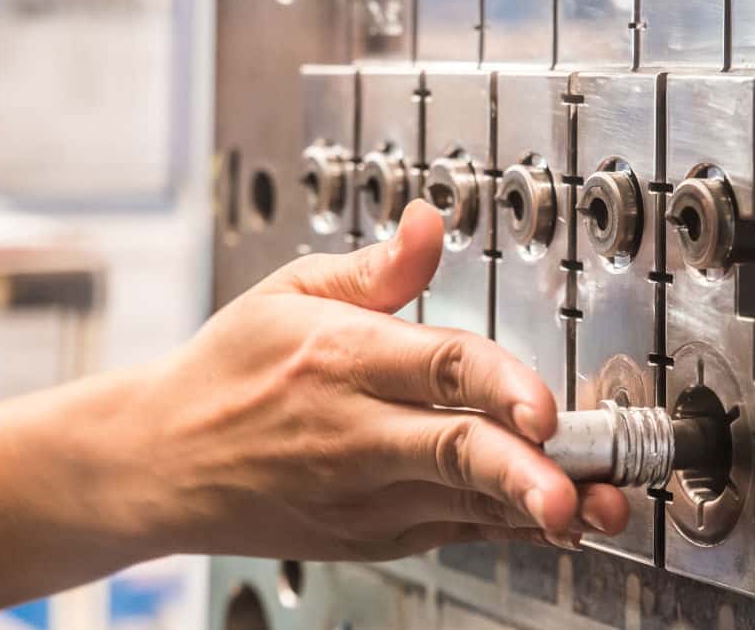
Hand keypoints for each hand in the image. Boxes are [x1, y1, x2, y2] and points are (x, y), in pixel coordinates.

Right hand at [139, 200, 628, 559]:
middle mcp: (354, 431)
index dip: (499, 383)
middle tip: (582, 489)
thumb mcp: (287, 292)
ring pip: (464, 502)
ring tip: (593, 510)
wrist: (161, 461)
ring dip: (534, 506)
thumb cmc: (226, 371)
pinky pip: (451, 530)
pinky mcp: (370, 533)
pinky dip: (504, 525)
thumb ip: (376, 266)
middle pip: (456, 451)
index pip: (436, 364)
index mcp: (340, 357)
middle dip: (526, 472)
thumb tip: (432, 220)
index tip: (544, 405)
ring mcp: (363, 492)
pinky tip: (551, 520)